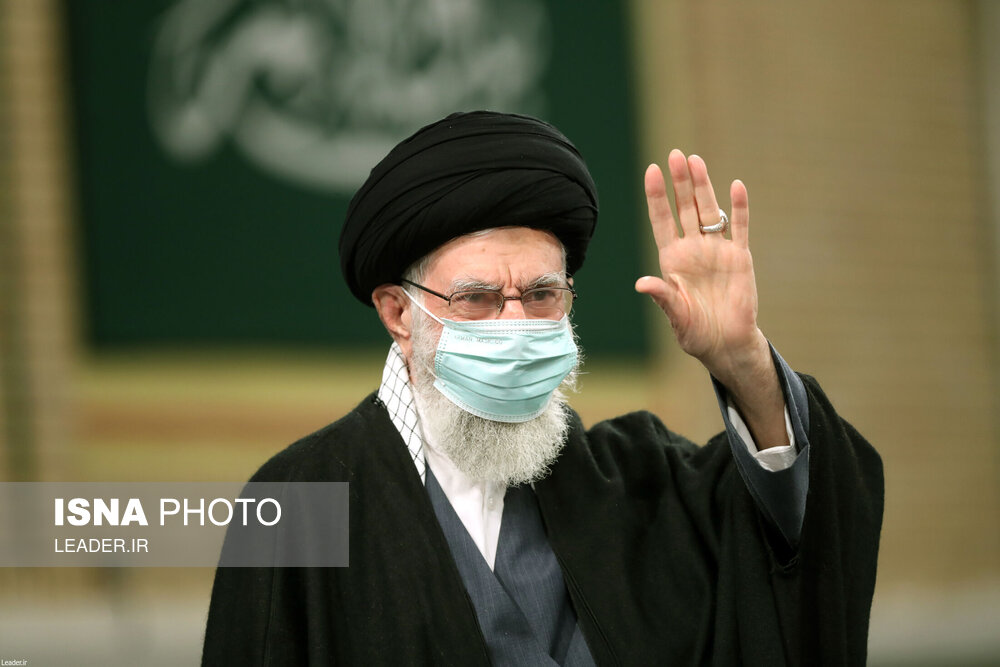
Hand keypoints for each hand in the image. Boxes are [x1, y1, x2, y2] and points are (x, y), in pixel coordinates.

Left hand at [635, 149, 765, 379]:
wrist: (726, 343)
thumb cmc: (695, 333)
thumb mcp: (676, 316)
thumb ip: (663, 297)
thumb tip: (642, 283)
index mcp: (672, 260)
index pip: (661, 220)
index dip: (656, 196)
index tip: (651, 171)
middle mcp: (693, 249)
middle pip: (684, 209)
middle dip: (679, 182)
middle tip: (675, 154)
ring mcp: (716, 251)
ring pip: (708, 211)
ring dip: (703, 186)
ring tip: (695, 160)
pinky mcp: (740, 257)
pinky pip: (739, 227)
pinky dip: (738, 208)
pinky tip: (736, 186)